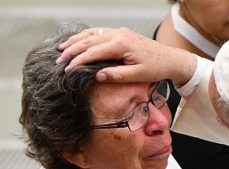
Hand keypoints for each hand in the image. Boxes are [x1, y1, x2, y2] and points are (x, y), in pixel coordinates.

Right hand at [56, 27, 196, 85]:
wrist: (170, 59)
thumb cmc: (156, 67)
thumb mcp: (137, 75)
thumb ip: (116, 75)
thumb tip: (97, 76)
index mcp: (121, 44)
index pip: (93, 52)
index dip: (78, 61)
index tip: (67, 70)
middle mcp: (118, 34)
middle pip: (88, 41)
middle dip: (72, 50)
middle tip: (58, 60)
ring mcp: (119, 32)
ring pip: (92, 34)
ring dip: (76, 41)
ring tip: (62, 48)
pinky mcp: (121, 34)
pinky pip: (99, 33)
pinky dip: (87, 37)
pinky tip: (79, 41)